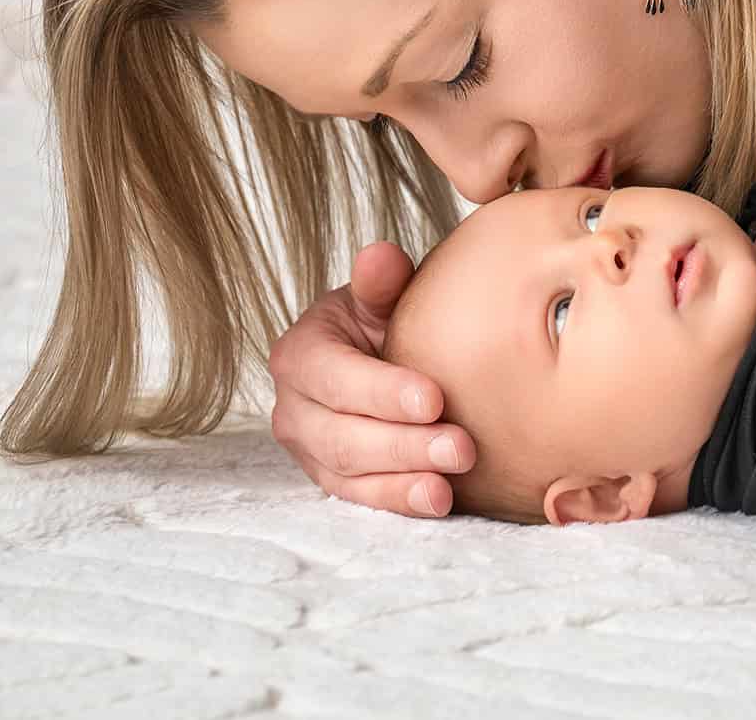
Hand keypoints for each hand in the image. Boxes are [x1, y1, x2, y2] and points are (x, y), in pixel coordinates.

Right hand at [267, 241, 474, 517]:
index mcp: (300, 354)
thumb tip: (381, 255)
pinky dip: (398, 501)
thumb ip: (381, 282)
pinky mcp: (334, 480)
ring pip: (350, 473)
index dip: (382, 391)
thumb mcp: (381, 295)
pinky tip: (438, 500)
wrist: (381, 351)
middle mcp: (293, 407)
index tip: (435, 398)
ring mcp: (310, 450)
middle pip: (342, 436)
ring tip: (451, 481)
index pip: (335, 377)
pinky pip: (362, 498)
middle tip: (462, 446)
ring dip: (403, 480)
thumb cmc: (384, 318)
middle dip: (403, 445)